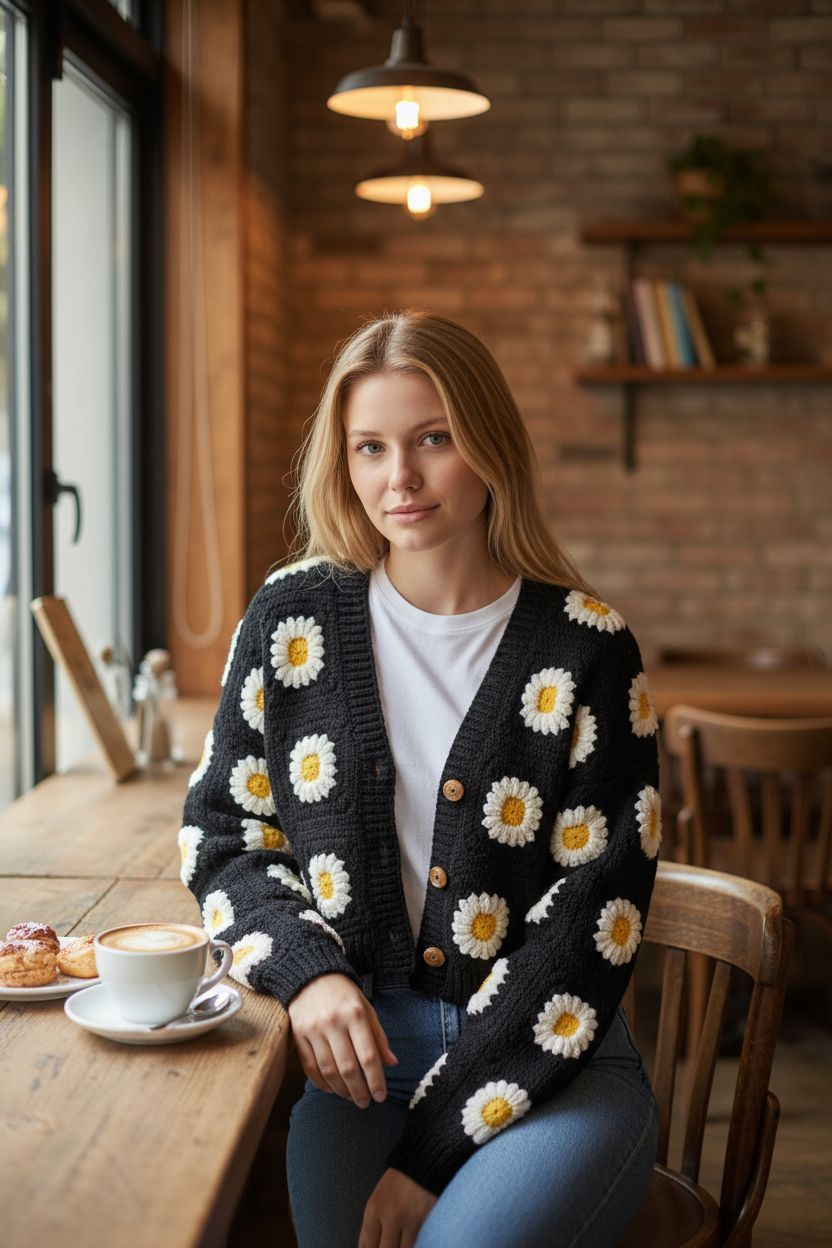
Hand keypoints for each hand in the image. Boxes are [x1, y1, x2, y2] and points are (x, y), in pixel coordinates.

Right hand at [287, 972, 397, 1107]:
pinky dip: (320, 1082)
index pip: (368, 1055)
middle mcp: (333, 1022)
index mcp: (355, 1014)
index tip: (380, 1096)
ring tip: (351, 1097)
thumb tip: (392, 1063)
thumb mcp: (366, 1007)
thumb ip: (378, 1036)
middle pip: (347, 1067)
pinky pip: (309, 1066)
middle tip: (365, 1103)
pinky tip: (331, 1089)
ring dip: (341, 1090)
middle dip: (359, 1090)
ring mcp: (313, 1029)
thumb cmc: (343, 994)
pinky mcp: (298, 1035)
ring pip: (328, 1070)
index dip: (376, 1079)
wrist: (310, 976)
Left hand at [359, 1167, 436, 1247]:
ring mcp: (408, 1220)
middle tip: (389, 1246)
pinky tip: (415, 1244)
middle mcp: (389, 1216)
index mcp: (374, 1209)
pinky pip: (418, 1243)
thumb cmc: (400, 1179)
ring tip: (400, 1243)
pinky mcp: (425, 1221)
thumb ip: (375, 1222)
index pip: (366, 1244)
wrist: (423, 1161)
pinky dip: (416, 1245)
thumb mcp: (380, 1196)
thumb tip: (373, 1246)